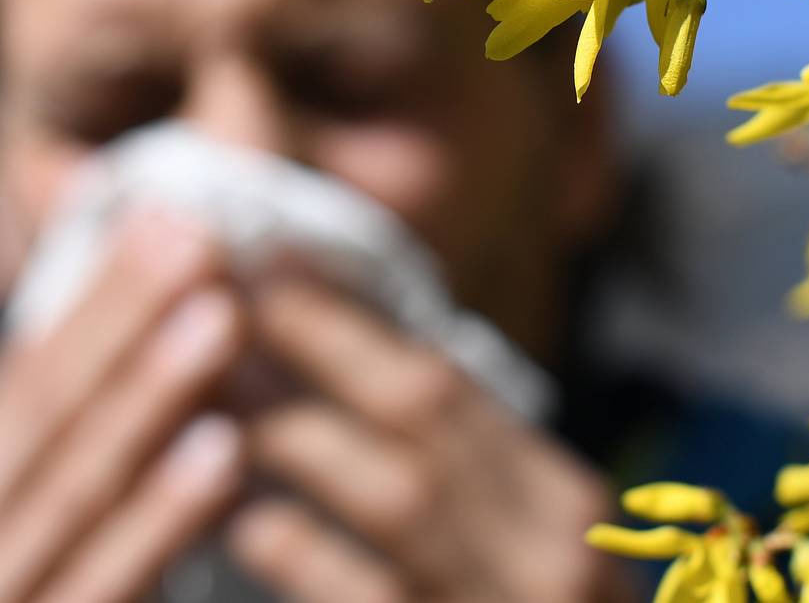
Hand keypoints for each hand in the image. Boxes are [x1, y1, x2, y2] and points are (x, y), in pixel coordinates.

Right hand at [0, 213, 244, 602]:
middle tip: (199, 238)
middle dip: (121, 318)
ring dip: (149, 397)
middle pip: (45, 410)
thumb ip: (76, 378)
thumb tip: (91, 236)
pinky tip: (223, 449)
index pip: (31, 374)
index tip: (168, 218)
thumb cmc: (31, 554)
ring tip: (221, 317)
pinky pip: (104, 588)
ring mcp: (9, 587)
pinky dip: (160, 520)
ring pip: (75, 487)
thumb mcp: (36, 468)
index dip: (99, 296)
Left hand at [228, 281, 636, 602]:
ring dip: (296, 438)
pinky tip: (252, 526)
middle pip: (420, 415)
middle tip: (231, 300)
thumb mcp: (523, 534)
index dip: (352, 320)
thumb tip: (351, 372)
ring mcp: (510, 600)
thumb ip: (460, 466)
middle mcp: (550, 542)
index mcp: (561, 494)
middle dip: (318, 347)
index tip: (279, 269)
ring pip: (396, 498)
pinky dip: (311, 562)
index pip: (446, 379)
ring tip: (218, 391)